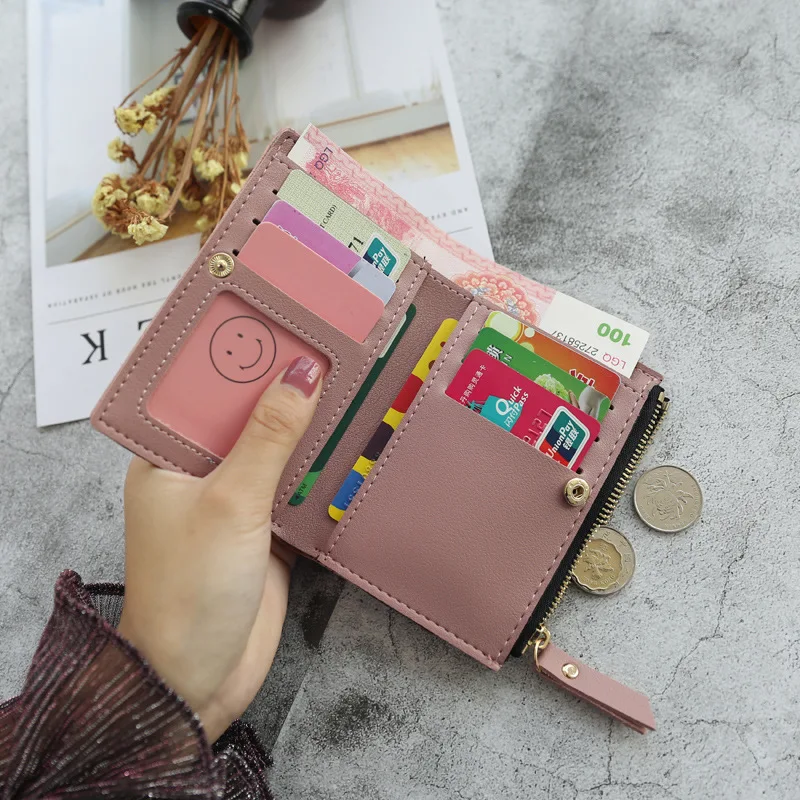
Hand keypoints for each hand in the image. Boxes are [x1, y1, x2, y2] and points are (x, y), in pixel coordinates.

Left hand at [118, 355, 322, 741]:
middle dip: (286, 387)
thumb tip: (303, 371)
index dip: (243, 354)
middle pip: (248, 416)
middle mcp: (200, 471)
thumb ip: (269, 436)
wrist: (200, 679)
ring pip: (278, 449)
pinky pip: (297, 484)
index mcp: (168, 456)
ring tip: (354, 378)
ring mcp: (235, 500)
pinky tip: (355, 436)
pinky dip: (323, 467)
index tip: (285, 320)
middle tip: (333, 343)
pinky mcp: (266, 527)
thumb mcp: (230, 502)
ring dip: (311, 426)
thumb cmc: (192, 589)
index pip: (204, 388)